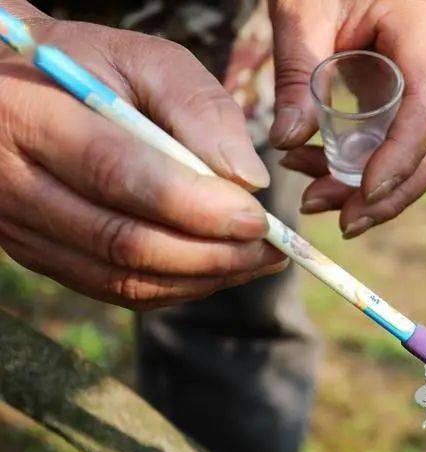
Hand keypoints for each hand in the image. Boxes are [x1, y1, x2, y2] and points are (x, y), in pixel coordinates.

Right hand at [0, 19, 287, 309]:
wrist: (15, 91)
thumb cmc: (91, 68)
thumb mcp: (141, 58)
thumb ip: (197, 106)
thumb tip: (247, 179)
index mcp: (30, 115)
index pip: (119, 175)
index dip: (197, 206)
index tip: (259, 218)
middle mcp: (13, 182)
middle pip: (124, 242)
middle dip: (212, 253)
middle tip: (271, 249)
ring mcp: (21, 229)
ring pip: (122, 279)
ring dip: (202, 277)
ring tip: (257, 261)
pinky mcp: (39, 257)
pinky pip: (116, 290)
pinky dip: (177, 287)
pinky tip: (219, 268)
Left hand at [269, 0, 425, 237]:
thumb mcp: (303, 7)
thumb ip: (299, 69)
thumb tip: (285, 142)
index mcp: (423, 38)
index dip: (401, 159)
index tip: (363, 193)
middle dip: (392, 195)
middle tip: (344, 223)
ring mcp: (422, 85)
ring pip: (413, 155)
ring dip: (370, 189)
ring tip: (313, 200)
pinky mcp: (399, 96)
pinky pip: (389, 143)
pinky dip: (356, 167)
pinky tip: (312, 171)